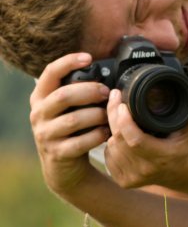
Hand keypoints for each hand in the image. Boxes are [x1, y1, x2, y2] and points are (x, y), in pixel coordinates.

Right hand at [29, 53, 110, 195]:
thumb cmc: (72, 132)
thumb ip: (77, 93)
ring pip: (74, 120)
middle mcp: (38, 114)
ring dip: (96, 115)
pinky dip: (97, 136)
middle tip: (107, 92)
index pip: (50, 73)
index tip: (88, 58)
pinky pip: (80, 142)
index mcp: (40, 97)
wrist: (64, 167)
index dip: (68, 62)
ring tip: (109, 115)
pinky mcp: (57, 153)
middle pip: (63, 95)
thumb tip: (105, 75)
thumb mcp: (68, 110)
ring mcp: (45, 135)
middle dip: (89, 91)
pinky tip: (107, 133)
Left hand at [104, 89, 187, 189]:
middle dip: (115, 118)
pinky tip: (119, 138)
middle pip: (119, 140)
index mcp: (162, 157)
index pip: (135, 140)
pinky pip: (108, 157)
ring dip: (112, 131)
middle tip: (117, 101)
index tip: (123, 105)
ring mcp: (133, 178)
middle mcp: (146, 170)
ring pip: (112, 147)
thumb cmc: (182, 146)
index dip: (124, 121)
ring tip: (119, 118)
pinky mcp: (124, 181)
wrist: (177, 172)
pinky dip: (111, 144)